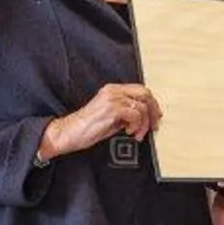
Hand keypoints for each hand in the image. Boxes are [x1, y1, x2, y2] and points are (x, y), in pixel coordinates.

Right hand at [40, 84, 161, 160]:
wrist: (68, 133)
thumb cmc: (87, 128)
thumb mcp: (111, 118)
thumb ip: (125, 113)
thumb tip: (143, 118)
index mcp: (113, 90)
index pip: (140, 90)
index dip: (151, 103)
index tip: (155, 117)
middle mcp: (113, 90)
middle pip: (144, 93)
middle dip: (153, 110)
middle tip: (154, 125)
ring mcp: (112, 98)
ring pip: (142, 106)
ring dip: (144, 123)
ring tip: (137, 134)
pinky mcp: (112, 109)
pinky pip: (135, 114)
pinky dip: (136, 125)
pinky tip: (129, 132)